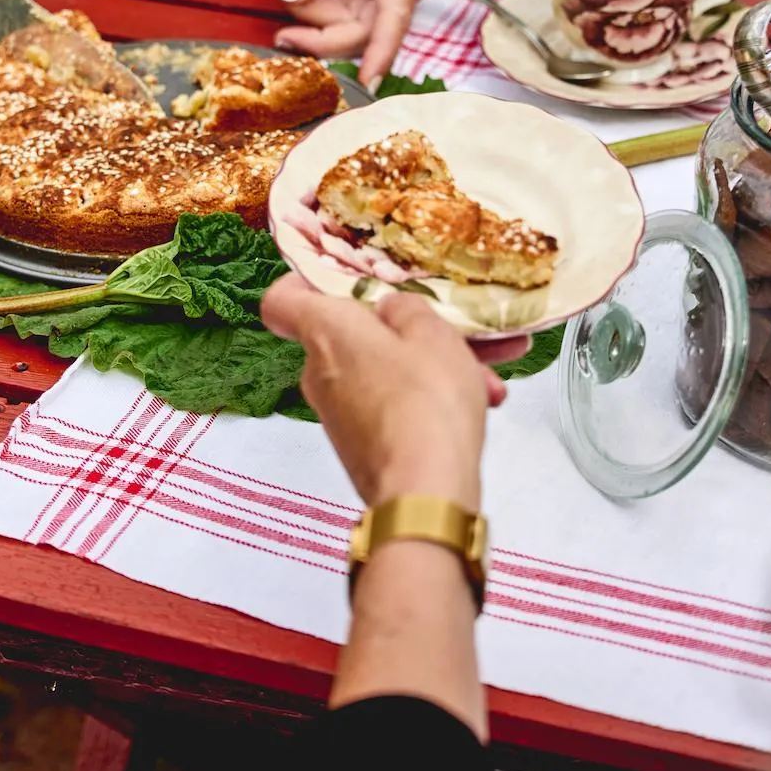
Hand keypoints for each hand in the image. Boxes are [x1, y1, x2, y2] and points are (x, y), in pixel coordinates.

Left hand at [262, 274, 517, 511]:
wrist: (427, 495)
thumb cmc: (425, 402)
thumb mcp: (432, 331)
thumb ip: (408, 308)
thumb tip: (391, 311)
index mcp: (326, 333)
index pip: (283, 301)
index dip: (302, 281)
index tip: (335, 276)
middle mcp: (321, 374)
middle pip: (352, 335)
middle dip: (405, 329)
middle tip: (449, 327)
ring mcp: (340, 415)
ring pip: (384, 371)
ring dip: (432, 367)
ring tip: (486, 371)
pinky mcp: (363, 446)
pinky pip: (394, 406)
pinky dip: (430, 401)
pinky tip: (483, 401)